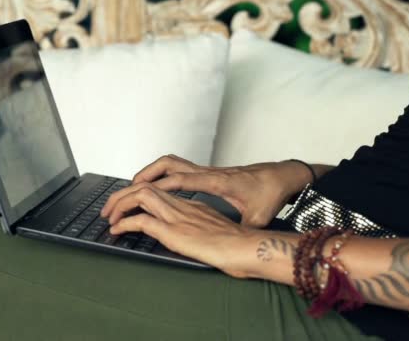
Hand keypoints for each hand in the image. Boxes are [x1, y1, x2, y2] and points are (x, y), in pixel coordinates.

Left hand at [101, 182, 256, 276]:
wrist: (249, 248)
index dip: (137, 196)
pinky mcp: (175, 231)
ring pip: (140, 196)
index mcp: (192, 206)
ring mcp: (178, 216)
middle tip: (109, 209)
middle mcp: (182, 206)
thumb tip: (190, 240)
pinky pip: (142, 221)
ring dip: (119, 204)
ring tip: (108, 216)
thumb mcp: (214, 233)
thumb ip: (200, 232)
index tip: (127, 206)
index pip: (158, 192)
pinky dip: (125, 223)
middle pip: (145, 188)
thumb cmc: (238, 245)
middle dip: (122, 195)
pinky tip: (117, 230)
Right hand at [123, 155, 311, 227]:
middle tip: (125, 191)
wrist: (283, 176)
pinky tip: (156, 189)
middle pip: (168, 164)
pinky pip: (177, 169)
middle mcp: (208, 172)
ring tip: (133, 189)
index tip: (136, 193)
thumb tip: (233, 244)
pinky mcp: (208, 173)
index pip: (181, 179)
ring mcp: (207, 170)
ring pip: (171, 163)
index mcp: (216, 181)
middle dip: (144, 174)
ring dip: (150, 173)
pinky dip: (161, 175)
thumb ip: (242, 229)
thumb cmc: (270, 193)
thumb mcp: (258, 216)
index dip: (157, 186)